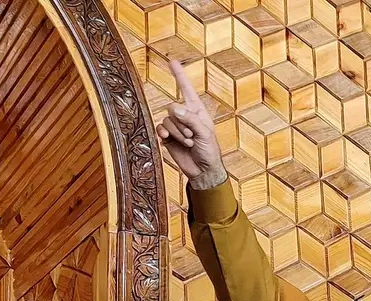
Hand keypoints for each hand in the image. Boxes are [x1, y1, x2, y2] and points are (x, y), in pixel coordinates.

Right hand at [156, 60, 225, 186]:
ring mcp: (175, 126)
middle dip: (182, 124)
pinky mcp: (168, 137)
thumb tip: (173, 108)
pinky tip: (168, 140)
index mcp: (196, 110)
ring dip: (178, 133)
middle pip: (172, 108)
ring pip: (167, 120)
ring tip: (189, 143)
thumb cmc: (209, 151)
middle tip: (192, 137)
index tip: (171, 61)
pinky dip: (165, 134)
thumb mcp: (205, 133)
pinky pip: (161, 129)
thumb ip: (190, 119)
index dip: (179, 75)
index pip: (186, 89)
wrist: (203, 170)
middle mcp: (185, 115)